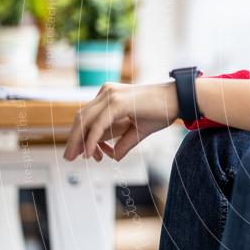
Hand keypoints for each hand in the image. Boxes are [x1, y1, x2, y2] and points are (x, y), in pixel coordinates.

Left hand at [63, 81, 178, 161]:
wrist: (179, 99)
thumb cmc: (162, 111)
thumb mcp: (138, 130)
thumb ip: (123, 141)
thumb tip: (113, 157)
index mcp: (109, 95)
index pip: (88, 117)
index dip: (83, 137)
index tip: (88, 154)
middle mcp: (106, 92)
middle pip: (81, 118)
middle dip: (73, 139)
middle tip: (70, 157)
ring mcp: (111, 95)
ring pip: (85, 120)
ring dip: (77, 141)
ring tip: (75, 157)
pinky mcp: (117, 102)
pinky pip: (98, 124)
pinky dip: (91, 140)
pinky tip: (89, 152)